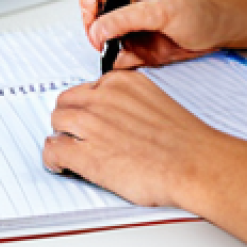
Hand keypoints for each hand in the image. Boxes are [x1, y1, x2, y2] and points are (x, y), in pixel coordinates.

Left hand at [44, 70, 218, 208]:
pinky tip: (60, 164)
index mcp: (121, 82)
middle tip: (74, 135)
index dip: (84, 107)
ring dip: (60, 136)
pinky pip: (53, 150)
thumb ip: (130, 102)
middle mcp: (103, 97)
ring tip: (65, 149)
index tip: (86, 118)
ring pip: (57, 122)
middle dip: (68, 119)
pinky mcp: (86, 153)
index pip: (87, 88)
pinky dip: (52, 158)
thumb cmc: (183, 139)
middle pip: (67, 102)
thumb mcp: (154, 101)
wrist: (193, 163)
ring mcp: (92, 124)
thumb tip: (117, 116)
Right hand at [79, 0, 226, 67]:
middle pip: (96, 15)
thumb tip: (100, 28)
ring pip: (105, 39)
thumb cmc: (202, 9)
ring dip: (108, 49)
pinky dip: (121, 62)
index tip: (93, 22)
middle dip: (95, 30)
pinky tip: (129, 60)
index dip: (90, 5)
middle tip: (102, 42)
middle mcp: (130, 3)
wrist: (221, 31)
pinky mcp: (140, 46)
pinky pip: (120, 56)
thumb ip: (128, 18)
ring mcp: (134, 26)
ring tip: (118, 52)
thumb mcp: (164, 10)